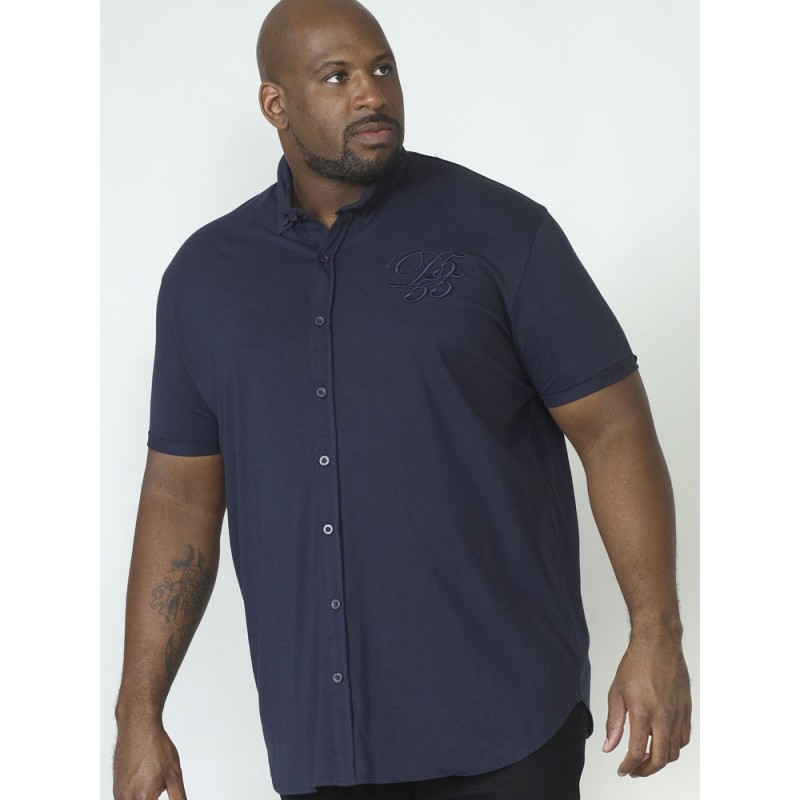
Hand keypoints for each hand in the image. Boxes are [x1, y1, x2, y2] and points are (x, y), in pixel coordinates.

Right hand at [113, 721, 187, 799]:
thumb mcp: (174, 773)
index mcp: (143, 797)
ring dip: (146, 796)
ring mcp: (119, 794)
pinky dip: (137, 794)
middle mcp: (127, 798)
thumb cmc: (155, 746)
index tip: (162, 790)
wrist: (138, 727)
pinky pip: (127, 798)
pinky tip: (145, 778)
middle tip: (159, 781)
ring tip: (152, 777)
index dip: (158, 799)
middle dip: (153, 797)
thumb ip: (178, 796)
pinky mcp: (116, 789)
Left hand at [602, 633, 691, 777]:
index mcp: (643, 712)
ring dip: (661, 760)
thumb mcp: (616, 693)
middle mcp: (664, 716)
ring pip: (675, 751)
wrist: (657, 644)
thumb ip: (614, 723)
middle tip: (635, 770)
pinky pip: (684, 738)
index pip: (638, 752)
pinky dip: (674, 747)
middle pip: (660, 759)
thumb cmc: (636, 664)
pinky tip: (662, 742)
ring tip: (647, 758)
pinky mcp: (687, 710)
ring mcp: (678, 714)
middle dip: (646, 770)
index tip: (623, 770)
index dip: (629, 766)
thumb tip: (609, 747)